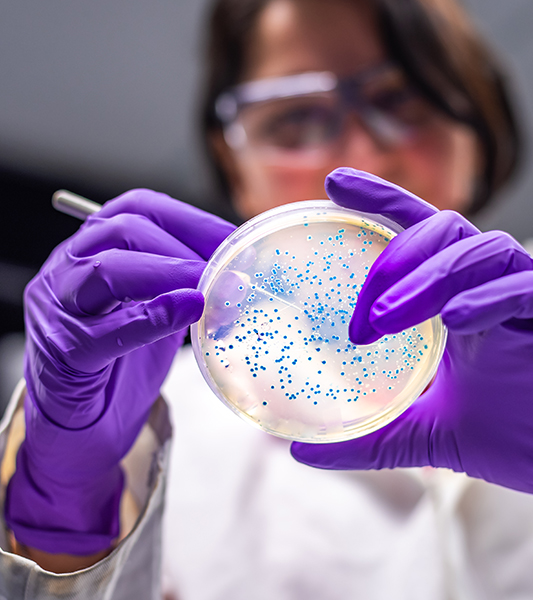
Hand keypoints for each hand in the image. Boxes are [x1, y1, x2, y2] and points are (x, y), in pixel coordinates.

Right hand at [5, 189, 234, 554]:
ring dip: (168, 273)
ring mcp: (60, 310)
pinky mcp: (64, 354)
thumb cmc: (121, 362)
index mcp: (93, 250)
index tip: (234, 239)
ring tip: (209, 288)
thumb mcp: (158, 311)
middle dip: (184, 246)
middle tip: (227, 269)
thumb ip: (186, 287)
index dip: (191, 219)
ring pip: (106, 271)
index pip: (139, 208)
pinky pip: (104, 331)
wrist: (81, 423)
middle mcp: (68, 270)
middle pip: (123, 231)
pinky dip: (151, 317)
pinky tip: (187, 311)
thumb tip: (240, 271)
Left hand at [292, 168, 532, 515]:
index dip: (379, 201)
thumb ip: (370, 439)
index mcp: (456, 301)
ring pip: (483, 249)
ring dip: (430, 277)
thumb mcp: (427, 436)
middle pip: (443, 229)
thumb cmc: (518, 434)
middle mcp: (489, 287)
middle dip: (396, 258)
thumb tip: (303, 453)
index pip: (415, 232)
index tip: (332, 183)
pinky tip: (457, 320)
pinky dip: (491, 298)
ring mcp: (527, 299)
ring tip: (387, 318)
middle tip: (362, 314)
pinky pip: (531, 289)